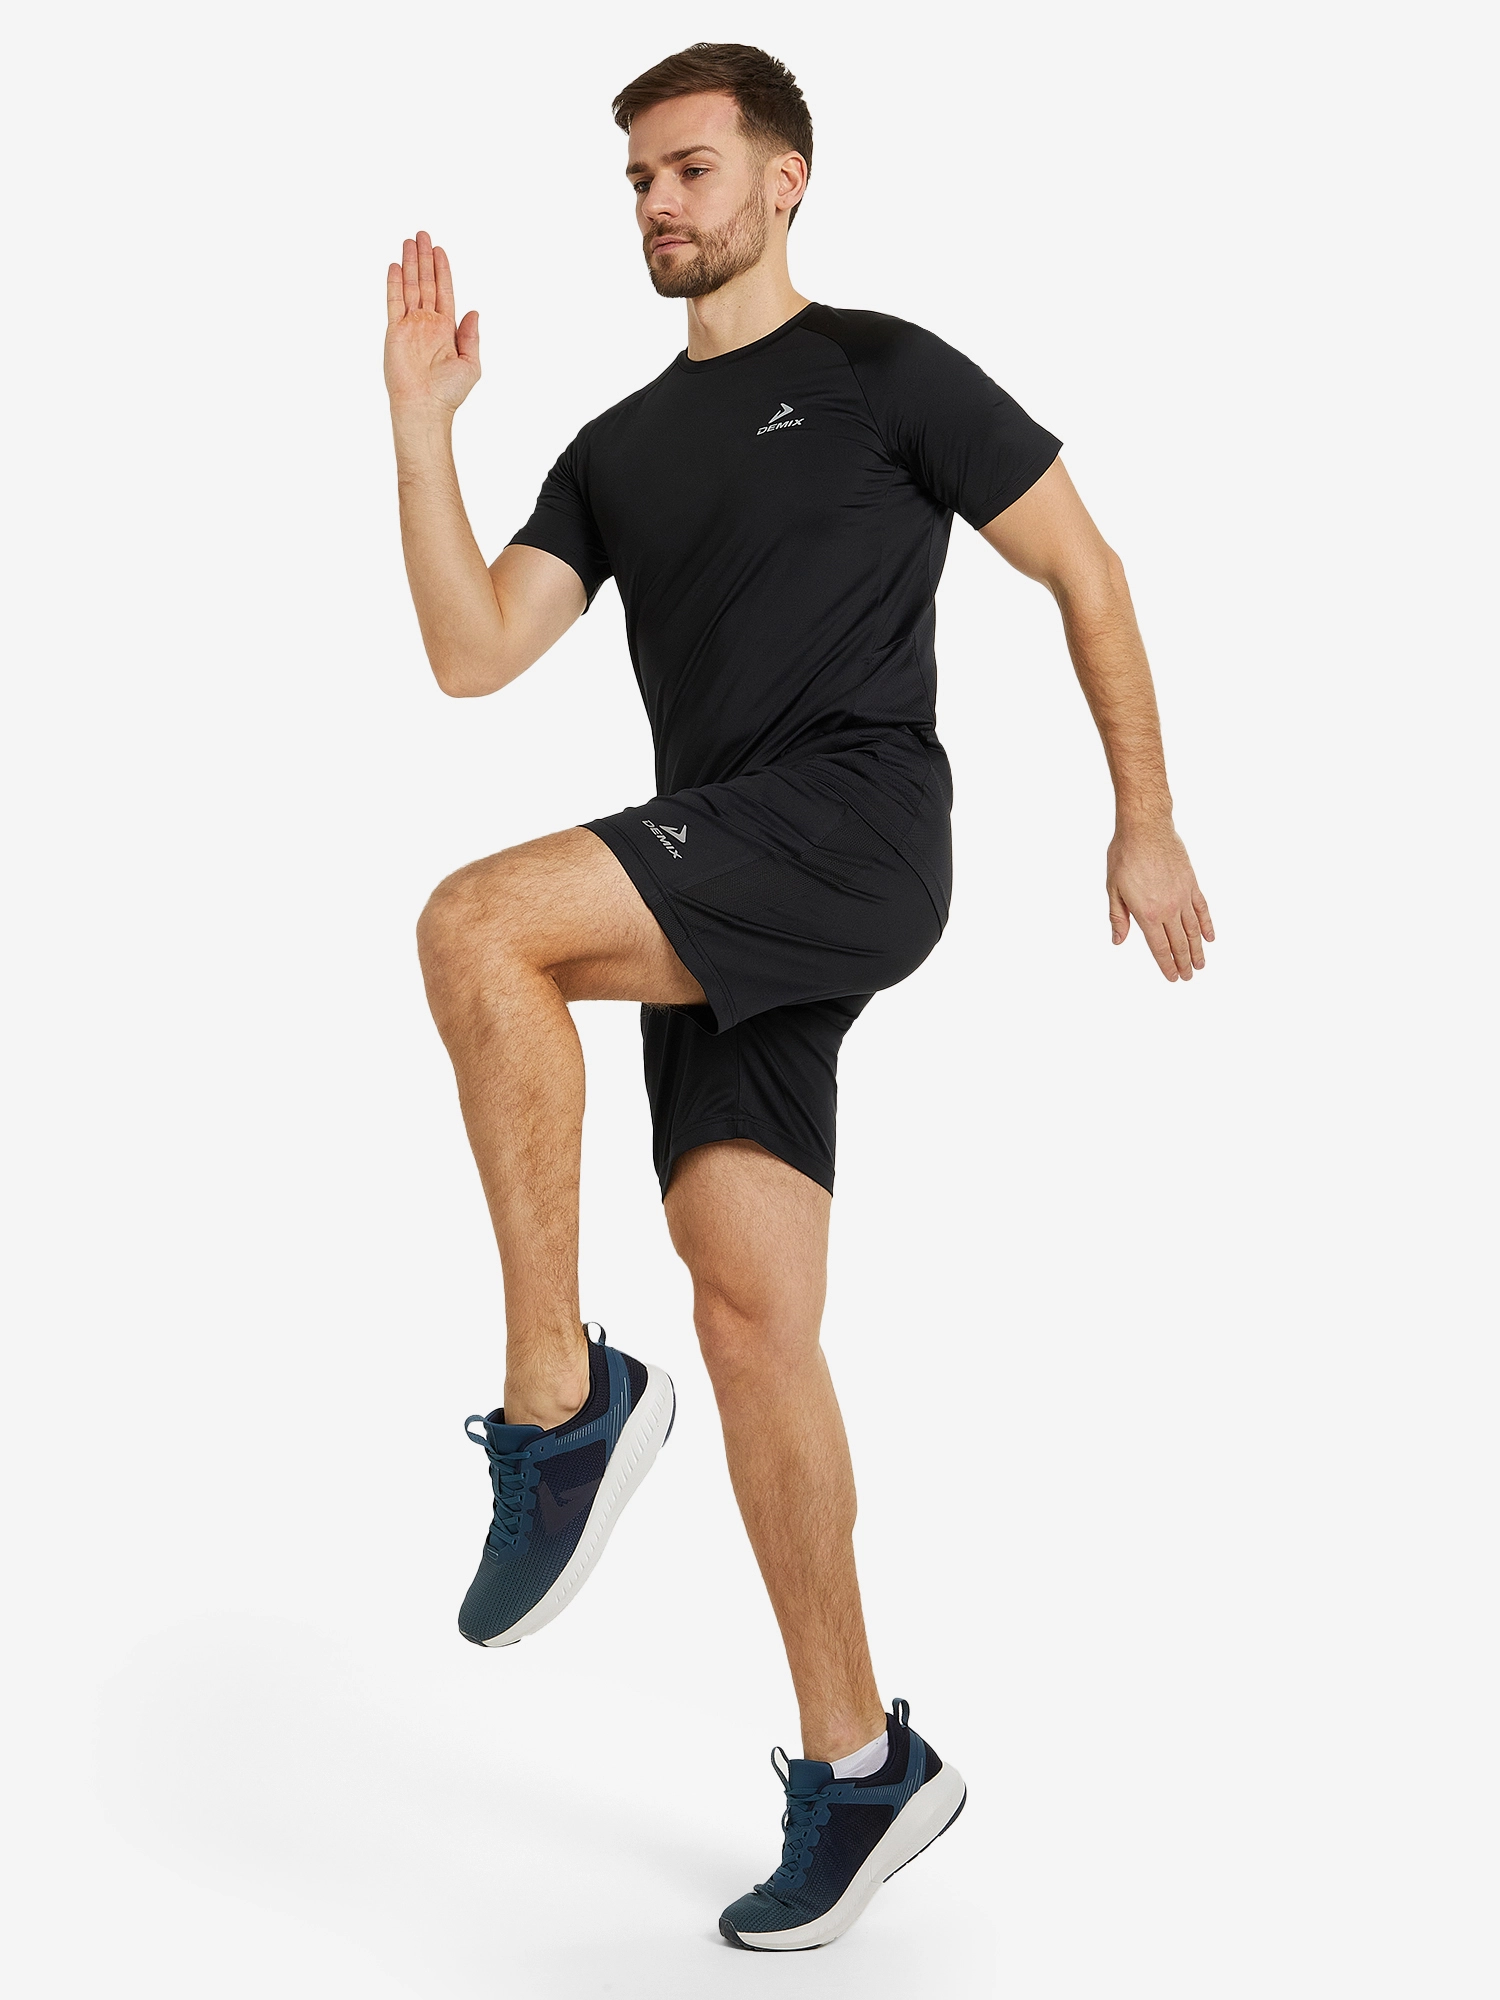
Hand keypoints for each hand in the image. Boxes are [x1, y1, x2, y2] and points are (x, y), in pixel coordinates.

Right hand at [384, 231, 478, 413]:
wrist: (425, 407)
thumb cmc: (449, 393)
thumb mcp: (471, 364)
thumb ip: (472, 336)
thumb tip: (475, 311)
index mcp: (446, 329)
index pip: (444, 291)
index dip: (442, 270)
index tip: (439, 250)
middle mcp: (427, 324)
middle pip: (426, 283)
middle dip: (424, 258)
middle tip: (422, 234)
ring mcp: (410, 326)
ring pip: (410, 286)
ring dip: (410, 263)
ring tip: (409, 241)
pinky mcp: (394, 331)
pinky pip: (394, 301)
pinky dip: (394, 283)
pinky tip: (396, 265)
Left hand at [1107, 819, 1214, 980]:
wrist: (1146, 828)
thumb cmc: (1125, 856)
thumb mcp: (1113, 889)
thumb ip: (1118, 917)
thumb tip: (1118, 941)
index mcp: (1147, 913)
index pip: (1160, 947)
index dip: (1167, 964)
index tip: (1173, 977)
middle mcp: (1169, 908)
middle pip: (1179, 943)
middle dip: (1184, 962)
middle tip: (1188, 977)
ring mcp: (1183, 896)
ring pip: (1193, 929)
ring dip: (1198, 949)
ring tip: (1201, 965)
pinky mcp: (1192, 883)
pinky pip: (1202, 909)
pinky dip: (1207, 924)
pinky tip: (1210, 937)